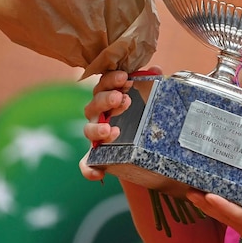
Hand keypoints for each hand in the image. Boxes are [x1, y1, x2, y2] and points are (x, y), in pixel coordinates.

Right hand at [79, 66, 161, 180]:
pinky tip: (97, 172)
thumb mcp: (146, 97)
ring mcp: (95, 135)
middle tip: (121, 99)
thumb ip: (149, 83)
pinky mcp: (95, 156)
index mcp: (108, 96)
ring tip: (111, 130)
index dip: (112, 80)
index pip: (104, 84)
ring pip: (88, 130)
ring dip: (97, 129)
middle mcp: (98, 114)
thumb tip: (155, 70)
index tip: (125, 78)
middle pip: (94, 104)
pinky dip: (89, 168)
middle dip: (106, 100)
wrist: (141, 143)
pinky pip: (86, 163)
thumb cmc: (139, 112)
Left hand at [186, 157, 241, 242]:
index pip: (239, 215)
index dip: (223, 206)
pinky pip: (231, 218)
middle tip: (190, 187)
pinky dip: (220, 208)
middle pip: (224, 216)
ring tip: (193, 190)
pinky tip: (213, 196)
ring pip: (225, 218)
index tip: (208, 195)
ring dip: (208, 206)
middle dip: (206, 203)